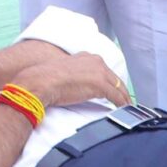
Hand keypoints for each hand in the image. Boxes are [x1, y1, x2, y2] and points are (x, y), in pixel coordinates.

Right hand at [13, 49, 132, 110]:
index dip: (109, 81)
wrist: (40, 82)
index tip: (113, 89)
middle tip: (124, 100)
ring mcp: (99, 72)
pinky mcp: (100, 85)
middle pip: (114, 78)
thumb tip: (73, 86)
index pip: (104, 70)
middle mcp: (95, 61)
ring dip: (124, 98)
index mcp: (86, 57)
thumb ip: (73, 76)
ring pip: (118, 87)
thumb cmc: (44, 79)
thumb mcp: (62, 72)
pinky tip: (123, 110)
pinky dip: (122, 104)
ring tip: (126, 107)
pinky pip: (117, 97)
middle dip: (120, 90)